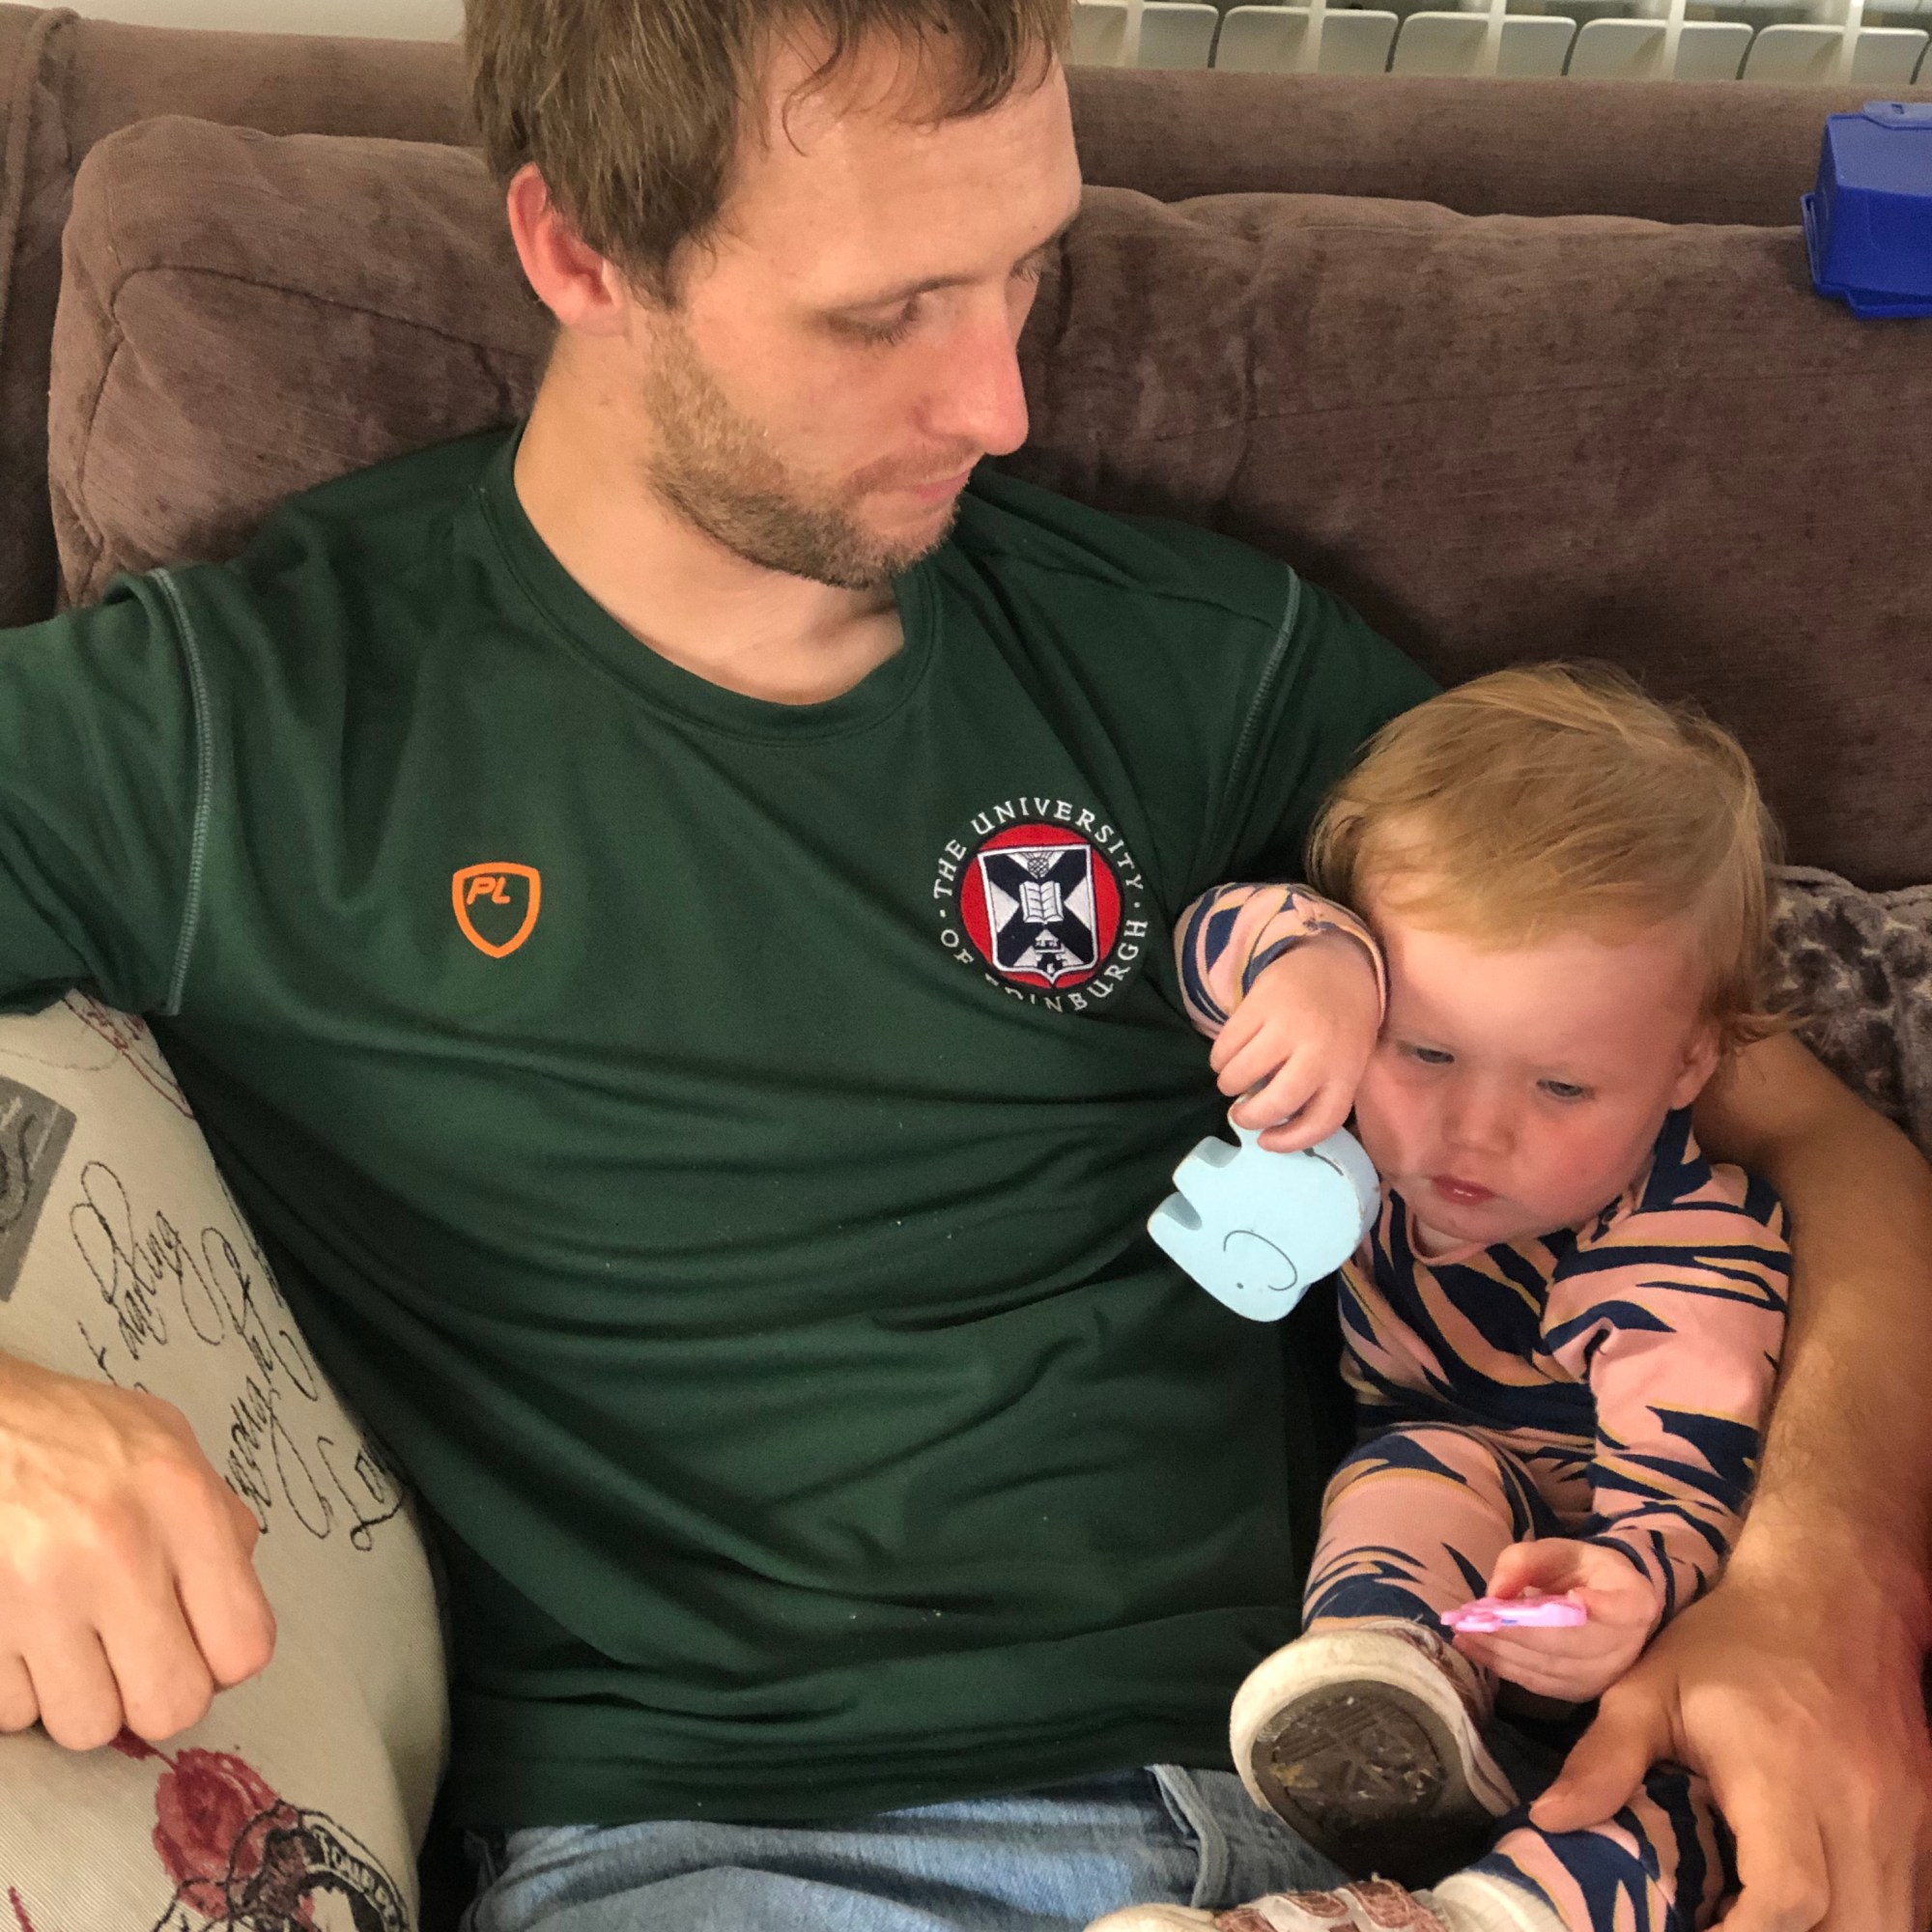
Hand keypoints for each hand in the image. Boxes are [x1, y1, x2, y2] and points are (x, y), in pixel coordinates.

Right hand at [0, 1351, 275, 1748]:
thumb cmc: (67, 1433)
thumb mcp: (168, 1444)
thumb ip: (218, 1518)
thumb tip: (237, 1595)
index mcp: (181, 1504)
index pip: (243, 1646)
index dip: (224, 1660)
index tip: (202, 1645)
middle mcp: (117, 1553)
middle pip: (171, 1706)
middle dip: (157, 1695)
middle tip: (137, 1660)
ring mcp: (38, 1597)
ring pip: (88, 1726)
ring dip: (83, 1698)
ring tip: (74, 1646)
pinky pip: (14, 1715)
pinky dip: (21, 1692)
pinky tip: (23, 1639)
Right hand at [1215, 934, 1379, 1152]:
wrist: (1338, 964)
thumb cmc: (1342, 1025)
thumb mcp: (1347, 1061)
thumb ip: (1320, 1091)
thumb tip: (1273, 1126)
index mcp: (1347, 1071)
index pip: (1320, 1121)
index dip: (1288, 1141)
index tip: (1266, 1140)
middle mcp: (1319, 1050)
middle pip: (1277, 1102)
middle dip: (1249, 1117)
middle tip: (1239, 1115)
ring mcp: (1288, 1024)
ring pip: (1243, 1072)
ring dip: (1228, 1084)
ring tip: (1232, 1081)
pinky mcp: (1261, 1002)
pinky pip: (1227, 1043)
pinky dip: (1219, 1058)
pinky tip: (1226, 1058)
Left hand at [1449, 1537, 1661, 1703]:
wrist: (1604, 1603)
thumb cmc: (1581, 1572)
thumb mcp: (1558, 1551)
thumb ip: (1526, 1561)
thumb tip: (1495, 1592)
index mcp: (1633, 1601)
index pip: (1620, 1609)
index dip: (1600, 1607)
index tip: (1575, 1597)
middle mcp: (1625, 1645)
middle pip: (1570, 1643)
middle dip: (1517, 1632)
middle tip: (1471, 1620)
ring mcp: (1605, 1676)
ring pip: (1550, 1667)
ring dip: (1502, 1651)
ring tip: (1464, 1633)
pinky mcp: (1581, 1692)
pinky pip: (1539, 1683)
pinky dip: (1504, 1666)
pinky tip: (1474, 1648)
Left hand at [1529, 1550, 1931, 1930]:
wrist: (1832, 1591)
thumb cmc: (1731, 1641)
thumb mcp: (1650, 1685)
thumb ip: (1603, 1757)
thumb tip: (1551, 1820)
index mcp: (1783, 1776)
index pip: (1786, 1897)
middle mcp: (1857, 1807)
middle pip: (1850, 1929)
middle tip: (1725, 1928)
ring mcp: (1903, 1817)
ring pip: (1891, 1922)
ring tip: (1762, 1921)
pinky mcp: (1924, 1817)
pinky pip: (1912, 1896)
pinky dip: (1867, 1917)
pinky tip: (1817, 1911)